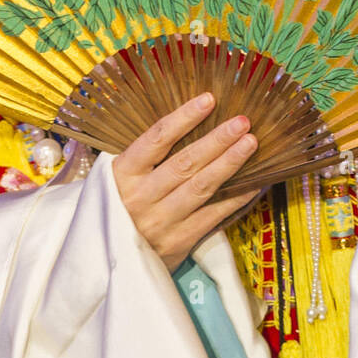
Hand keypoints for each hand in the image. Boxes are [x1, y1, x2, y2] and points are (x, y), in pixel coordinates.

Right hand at [112, 92, 258, 272]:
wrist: (104, 258)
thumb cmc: (117, 206)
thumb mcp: (118, 178)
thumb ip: (147, 156)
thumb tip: (190, 122)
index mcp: (123, 174)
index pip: (156, 140)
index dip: (184, 118)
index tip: (208, 99)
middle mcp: (141, 197)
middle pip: (185, 163)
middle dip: (217, 140)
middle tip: (242, 122)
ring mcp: (161, 221)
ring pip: (202, 188)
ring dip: (229, 164)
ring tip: (250, 144)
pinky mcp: (179, 243)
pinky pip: (213, 216)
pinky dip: (236, 198)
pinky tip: (253, 183)